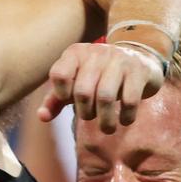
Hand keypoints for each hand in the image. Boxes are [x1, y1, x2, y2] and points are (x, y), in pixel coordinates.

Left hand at [39, 41, 165, 132]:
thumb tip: (41, 117)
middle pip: (82, 92)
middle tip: (91, 118)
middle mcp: (96, 53)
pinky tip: (125, 120)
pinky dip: (126, 117)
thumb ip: (55, 100)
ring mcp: (119, 59)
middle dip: (85, 113)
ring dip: (105, 120)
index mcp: (75, 54)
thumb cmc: (99, 77)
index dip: (61, 94)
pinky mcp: (139, 70)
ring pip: (105, 97)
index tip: (69, 101)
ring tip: (107, 128)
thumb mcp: (75, 85)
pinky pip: (129, 100)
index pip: (59, 74)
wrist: (139, 59)